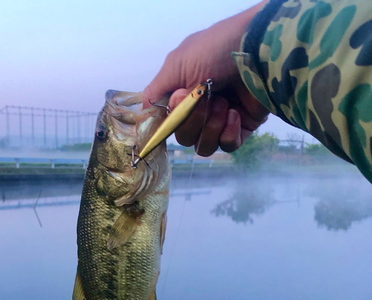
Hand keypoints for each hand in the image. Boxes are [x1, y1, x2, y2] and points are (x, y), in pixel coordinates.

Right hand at [142, 0, 269, 155]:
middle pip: (183, 137)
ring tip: (223, 103)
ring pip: (202, 147)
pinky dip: (228, 132)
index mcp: (183, 94)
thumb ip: (156, 91)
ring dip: (210, 127)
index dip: (168, 121)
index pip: (167, 122)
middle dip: (191, 120)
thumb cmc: (216, 51)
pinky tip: (234, 113)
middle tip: (204, 98)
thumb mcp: (177, 64)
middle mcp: (200, 109)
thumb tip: (143, 111)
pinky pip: (226, 146)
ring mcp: (221, 120)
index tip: (175, 107)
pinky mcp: (241, 128)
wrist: (259, 50)